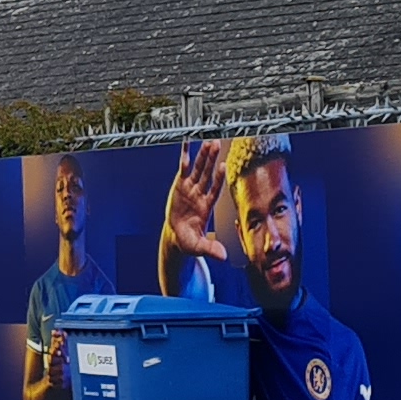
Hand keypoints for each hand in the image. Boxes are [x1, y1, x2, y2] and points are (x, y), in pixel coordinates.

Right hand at [162, 142, 228, 263]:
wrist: (177, 236)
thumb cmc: (189, 240)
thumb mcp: (199, 247)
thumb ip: (211, 249)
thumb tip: (223, 257)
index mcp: (206, 207)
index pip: (214, 190)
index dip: (218, 179)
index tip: (223, 167)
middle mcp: (200, 194)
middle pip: (207, 174)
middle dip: (211, 160)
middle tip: (217, 144)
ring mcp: (190, 188)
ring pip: (198, 169)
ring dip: (202, 156)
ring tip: (208, 142)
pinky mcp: (179, 185)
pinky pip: (183, 169)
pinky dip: (185, 156)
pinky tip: (187, 144)